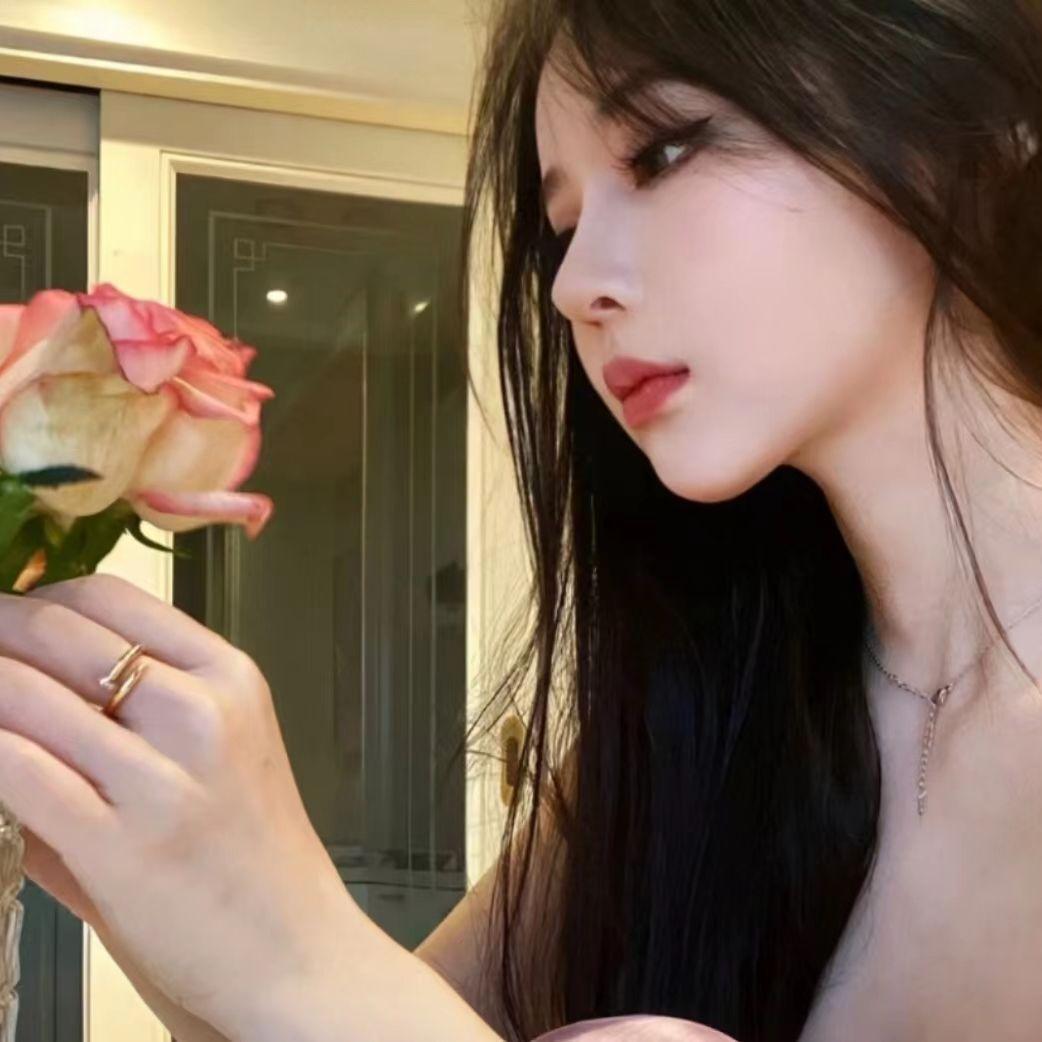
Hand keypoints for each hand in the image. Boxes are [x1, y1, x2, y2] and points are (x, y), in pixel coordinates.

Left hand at [0, 574, 354, 1036]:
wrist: (293, 948)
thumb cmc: (251, 857)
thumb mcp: (215, 759)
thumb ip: (129, 719)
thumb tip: (23, 690)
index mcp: (230, 677)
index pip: (111, 598)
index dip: (36, 597)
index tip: (4, 615)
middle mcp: (201, 711)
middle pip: (61, 633)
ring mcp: (163, 777)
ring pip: (26, 694)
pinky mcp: (121, 844)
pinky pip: (19, 769)